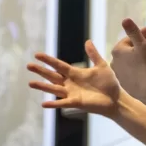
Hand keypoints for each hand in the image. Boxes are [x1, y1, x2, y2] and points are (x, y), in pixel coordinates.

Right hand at [26, 27, 145, 116]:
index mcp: (75, 73)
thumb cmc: (109, 83)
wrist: (116, 98)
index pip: (59, 65)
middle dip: (41, 71)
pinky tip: (43, 103)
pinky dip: (53, 104)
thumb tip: (87, 41)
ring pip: (54, 89)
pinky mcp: (76, 103)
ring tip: (30, 83)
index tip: (37, 54)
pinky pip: (62, 103)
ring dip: (43, 86)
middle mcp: (70, 83)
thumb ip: (93, 54)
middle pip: (52, 76)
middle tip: (29, 65)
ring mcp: (72, 94)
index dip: (48, 60)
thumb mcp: (101, 66)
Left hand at [110, 18, 145, 102]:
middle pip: (128, 49)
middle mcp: (114, 62)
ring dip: (138, 55)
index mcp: (117, 51)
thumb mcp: (142, 45)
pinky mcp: (125, 84)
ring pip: (129, 60)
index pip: (129, 39)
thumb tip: (125, 19)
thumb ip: (133, 31)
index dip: (141, 34)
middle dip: (141, 43)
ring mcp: (118, 74)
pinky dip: (138, 66)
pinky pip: (131, 71)